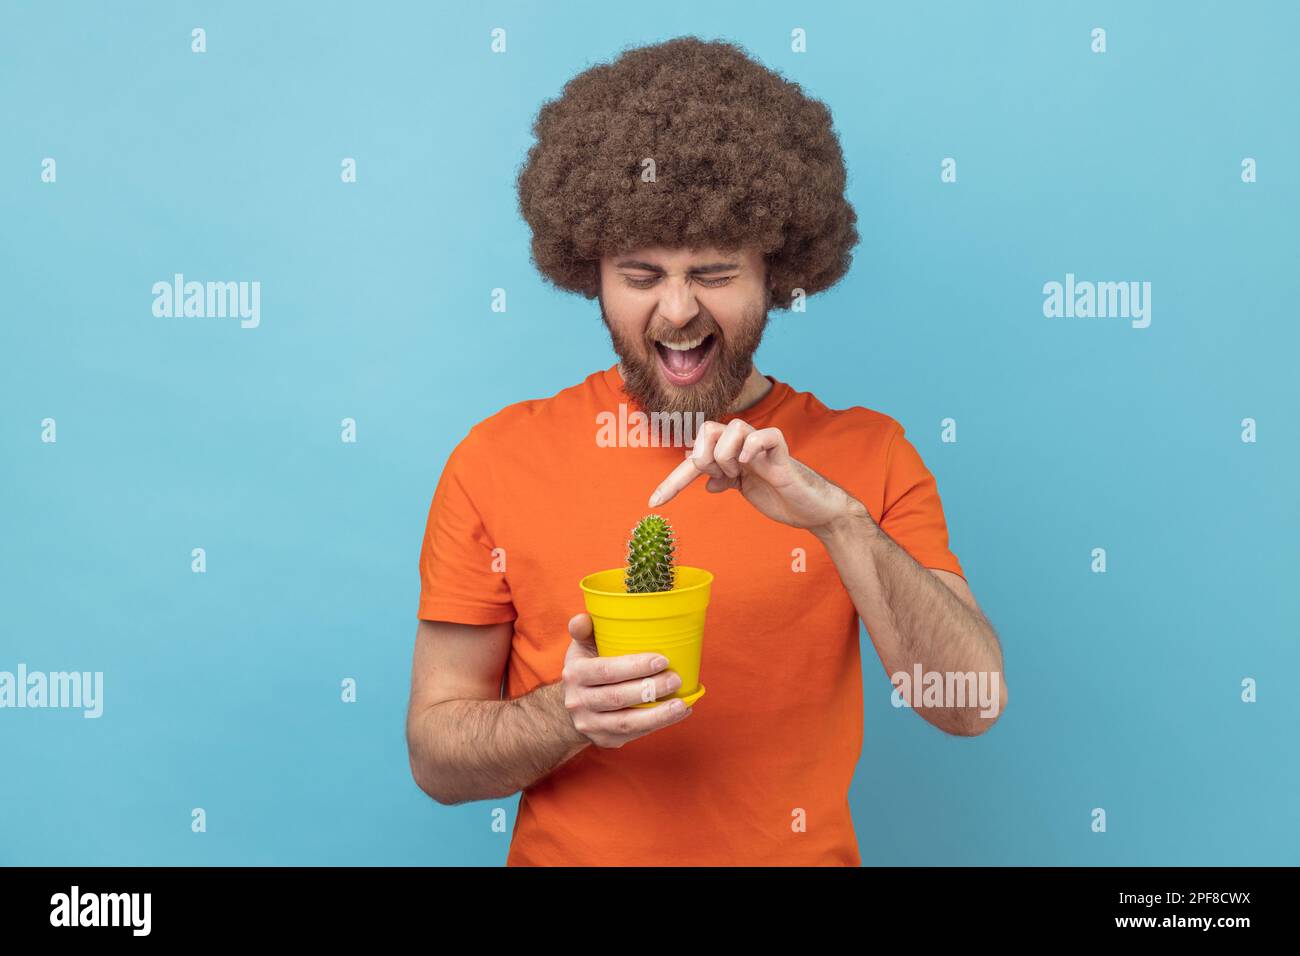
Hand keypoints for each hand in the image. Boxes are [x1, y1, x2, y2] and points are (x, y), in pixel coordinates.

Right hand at [560, 612, 691, 747]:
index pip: (606, 671)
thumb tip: (584, 618)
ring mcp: (591, 725)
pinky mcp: (605, 740)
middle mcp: (578, 701)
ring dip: (658, 714)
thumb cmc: (587, 666)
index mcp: (574, 674)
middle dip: (650, 689)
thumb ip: (583, 629)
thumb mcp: (581, 646)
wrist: (575, 705)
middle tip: (675, 678)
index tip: (662, 660)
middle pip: (617, 698)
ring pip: (627, 722)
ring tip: (682, 704)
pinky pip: (635, 734)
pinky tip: (680, 712)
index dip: (635, 667)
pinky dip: (659, 724)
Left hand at [647, 419, 863, 534]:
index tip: (654, 503)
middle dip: (704, 458)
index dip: (673, 481)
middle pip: (708, 429)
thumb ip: (723, 479)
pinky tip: (752, 465)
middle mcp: (743, 445)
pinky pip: (762, 436)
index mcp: (732, 454)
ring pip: (731, 429)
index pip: (695, 457)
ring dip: (726, 456)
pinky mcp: (781, 451)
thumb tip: (703, 476)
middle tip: (721, 477)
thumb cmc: (780, 497)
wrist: (812, 509)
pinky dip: (751, 449)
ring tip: (740, 474)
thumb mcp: (744, 489)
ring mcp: (761, 446)